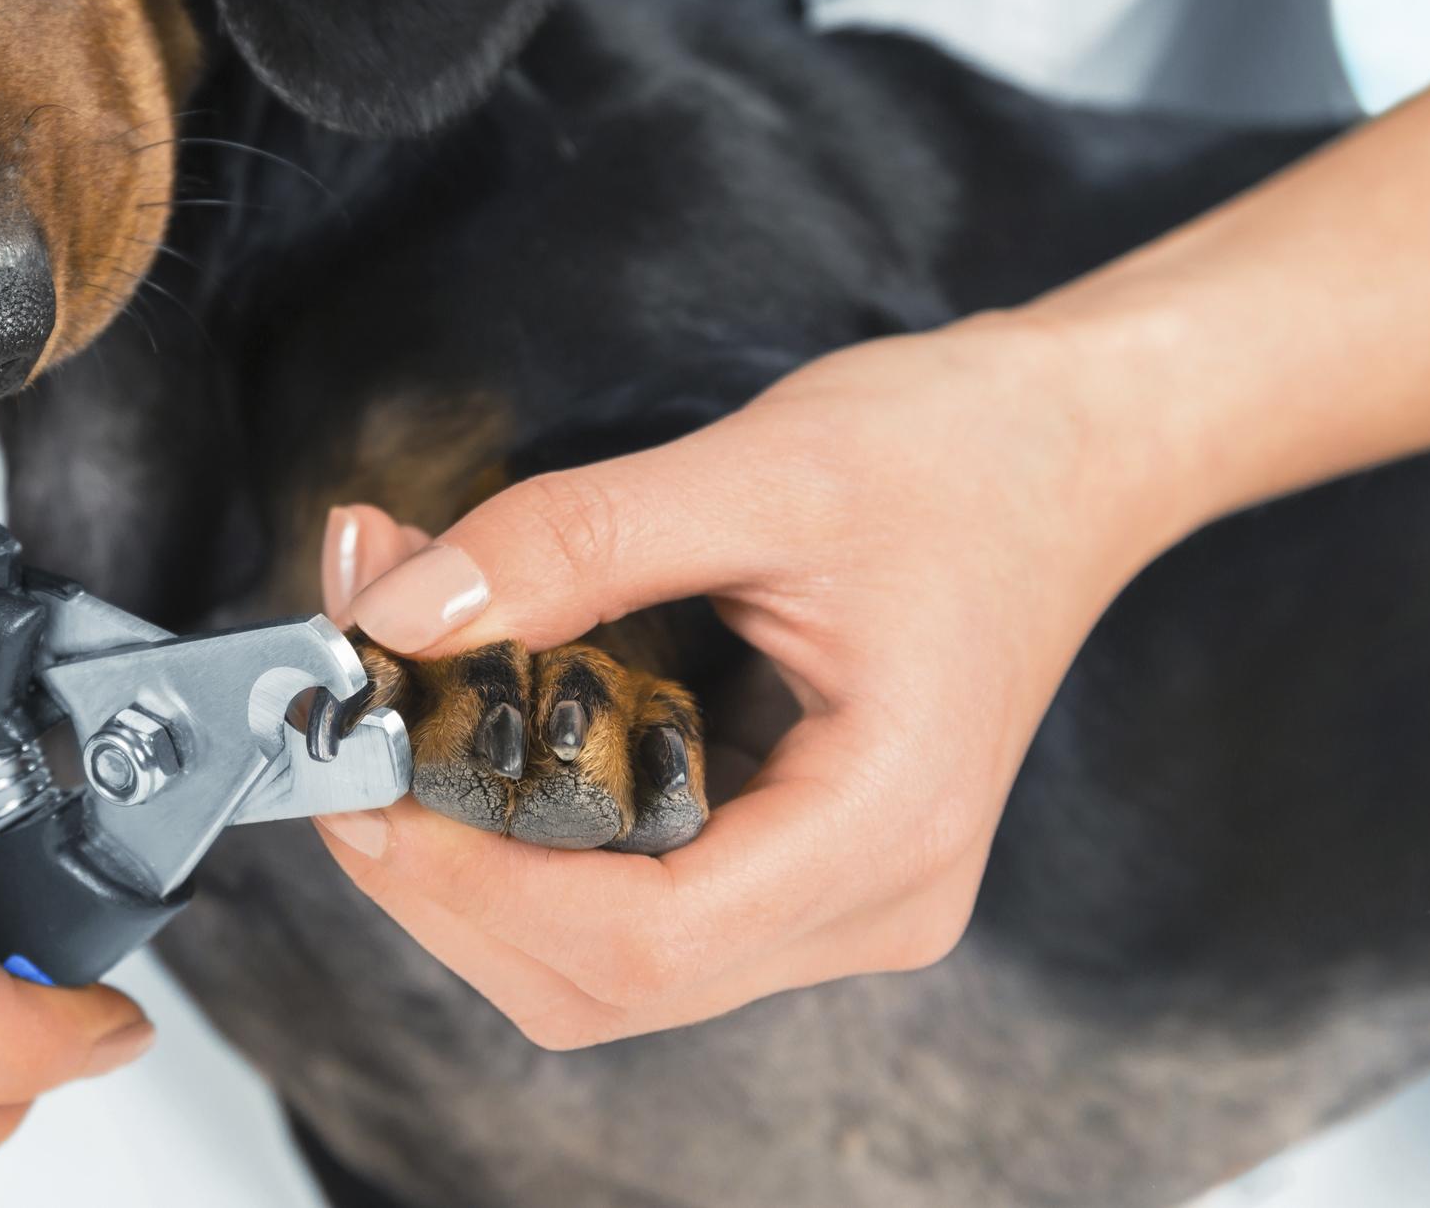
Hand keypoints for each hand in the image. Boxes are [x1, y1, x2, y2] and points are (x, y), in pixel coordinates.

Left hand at [312, 317, 1186, 1046]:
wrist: (1074, 446)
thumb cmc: (961, 454)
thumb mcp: (759, 469)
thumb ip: (571, 544)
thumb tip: (400, 611)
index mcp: (886, 830)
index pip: (640, 941)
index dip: (471, 883)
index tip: (364, 776)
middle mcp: (872, 902)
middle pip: (603, 981)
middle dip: (448, 877)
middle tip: (356, 735)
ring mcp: (838, 897)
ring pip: (604, 963)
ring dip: (477, 859)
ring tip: (409, 711)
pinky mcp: (801, 861)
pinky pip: (636, 899)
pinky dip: (533, 834)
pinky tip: (486, 726)